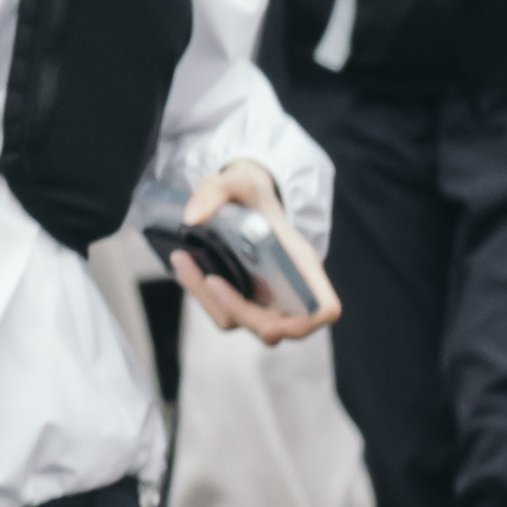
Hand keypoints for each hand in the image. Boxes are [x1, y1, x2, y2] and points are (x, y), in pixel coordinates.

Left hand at [172, 165, 331, 342]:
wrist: (240, 195)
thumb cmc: (249, 192)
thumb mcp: (236, 180)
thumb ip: (215, 190)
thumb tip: (192, 217)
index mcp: (301, 264)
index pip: (323, 308)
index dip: (306, 324)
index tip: (275, 324)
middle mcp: (287, 287)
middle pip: (275, 326)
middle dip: (240, 311)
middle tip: (211, 280)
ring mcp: (263, 297)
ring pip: (241, 322)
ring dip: (210, 301)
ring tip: (184, 260)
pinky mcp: (240, 297)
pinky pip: (222, 311)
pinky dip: (201, 294)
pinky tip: (183, 263)